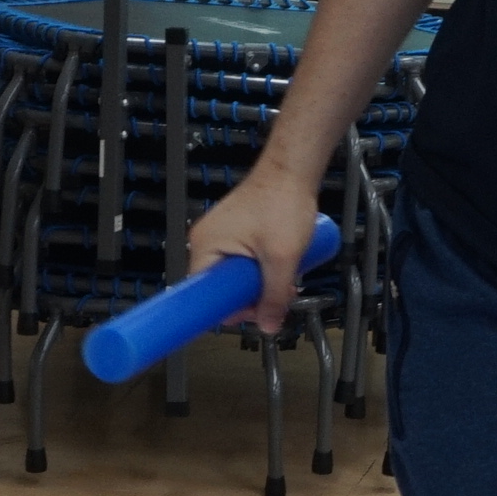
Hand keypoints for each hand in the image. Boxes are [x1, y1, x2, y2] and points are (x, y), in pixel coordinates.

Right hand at [185, 164, 325, 333]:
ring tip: (283, 278)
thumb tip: (268, 324)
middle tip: (274, 294)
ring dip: (260, 284)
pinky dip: (262, 270)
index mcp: (206, 245)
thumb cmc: (281, 199)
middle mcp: (208, 241)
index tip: (243, 317)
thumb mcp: (281, 257)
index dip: (226, 309)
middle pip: (222, 288)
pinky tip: (280, 268)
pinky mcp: (237, 233)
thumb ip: (274, 295)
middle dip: (251, 296)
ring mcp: (222, 236)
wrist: (294, 170)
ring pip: (237, 276)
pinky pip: (244, 262)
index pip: (202, 294)